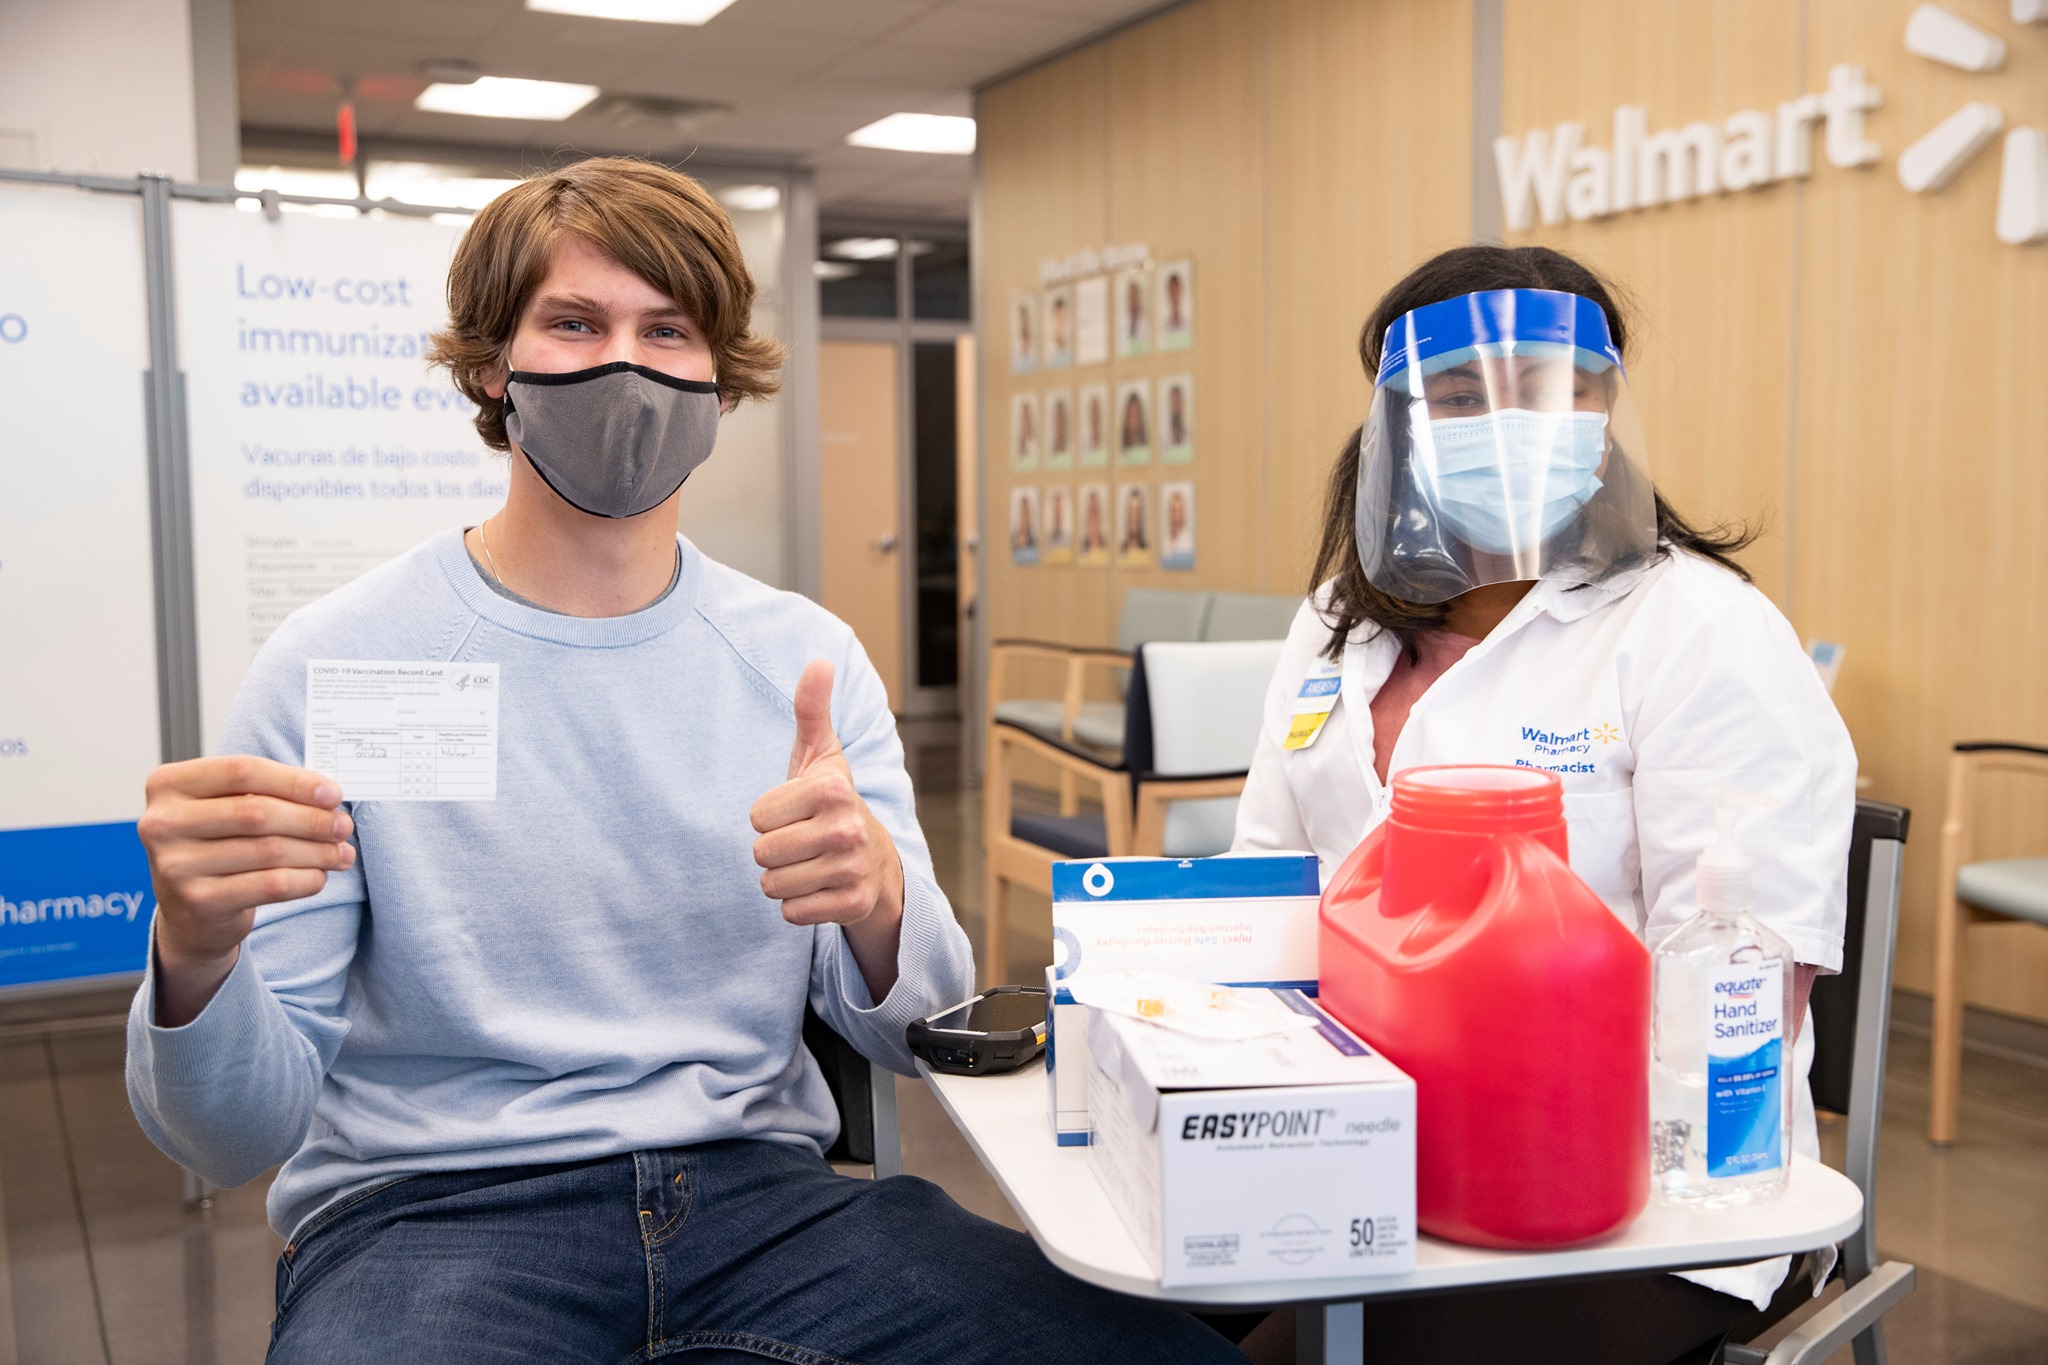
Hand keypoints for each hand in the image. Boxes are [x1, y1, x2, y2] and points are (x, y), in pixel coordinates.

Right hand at [137, 756, 354, 1025]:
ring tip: (341, 852)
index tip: (332, 793)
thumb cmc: (216, 844)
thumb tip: (328, 794)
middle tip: (343, 825)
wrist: (191, 911)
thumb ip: (266, 792)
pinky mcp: (199, 900)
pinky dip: (306, 879)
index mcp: (168, 784)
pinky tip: (320, 875)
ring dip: (318, 851)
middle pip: (258, 812)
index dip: (295, 781)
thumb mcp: (226, 807)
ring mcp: (176, 865)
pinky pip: (271, 885)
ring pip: (270, 850)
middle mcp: (162, 823)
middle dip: (312, 819)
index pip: (243, 771)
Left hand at [749, 661, 902, 931]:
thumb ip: (812, 710)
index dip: (770, 816)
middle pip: (761, 853)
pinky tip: (819, 888)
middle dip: (774, 851)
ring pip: (772, 885)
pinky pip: (791, 913)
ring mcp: (851, 869)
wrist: (877, 863)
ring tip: (809, 864)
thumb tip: (819, 661)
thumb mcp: (822, 757)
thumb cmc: (834, 805)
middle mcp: (846, 828)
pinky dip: (798, 905)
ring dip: (783, 879)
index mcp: (833, 789)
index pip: (757, 816)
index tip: (797, 813)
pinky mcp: (851, 904)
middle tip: (802, 842)